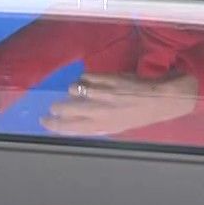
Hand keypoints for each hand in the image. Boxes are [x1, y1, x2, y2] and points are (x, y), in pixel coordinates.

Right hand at [43, 71, 199, 136]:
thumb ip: (96, 123)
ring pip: (74, 89)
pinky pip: (86, 76)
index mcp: (102, 126)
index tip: (44, 120)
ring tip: (80, 90)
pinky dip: (85, 78)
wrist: (159, 100)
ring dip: (74, 89)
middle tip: (55, 106)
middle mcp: (100, 111)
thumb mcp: (116, 125)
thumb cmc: (138, 114)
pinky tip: (91, 81)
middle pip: (65, 108)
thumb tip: (75, 120)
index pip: (69, 127)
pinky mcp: (107, 78)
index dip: (53, 124)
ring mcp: (102, 94)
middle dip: (57, 107)